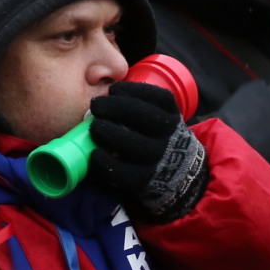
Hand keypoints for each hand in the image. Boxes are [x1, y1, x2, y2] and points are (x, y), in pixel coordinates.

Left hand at [87, 82, 209, 222]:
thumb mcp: (157, 117)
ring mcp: (159, 160)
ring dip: (112, 134)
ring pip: (137, 146)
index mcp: (172, 116)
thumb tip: (103, 97)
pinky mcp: (145, 181)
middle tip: (96, 105)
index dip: (135, 91)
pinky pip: (126, 173)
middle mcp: (170, 136)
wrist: (176, 174)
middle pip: (148, 118)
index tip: (113, 89)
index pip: (160, 99)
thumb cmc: (154, 137)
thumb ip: (136, 106)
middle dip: (118, 108)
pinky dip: (107, 163)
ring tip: (94, 127)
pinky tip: (95, 154)